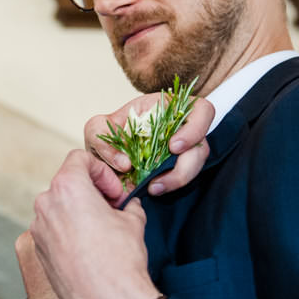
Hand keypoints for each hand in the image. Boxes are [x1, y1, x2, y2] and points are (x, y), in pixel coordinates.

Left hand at [30, 151, 159, 298]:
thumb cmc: (120, 260)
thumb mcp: (133, 220)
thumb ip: (126, 203)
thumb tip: (126, 204)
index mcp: (67, 187)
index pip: (79, 158)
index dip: (102, 171)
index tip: (115, 191)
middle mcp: (45, 203)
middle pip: (67, 182)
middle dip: (91, 190)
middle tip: (112, 207)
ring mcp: (37, 227)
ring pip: (58, 205)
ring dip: (78, 209)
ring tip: (101, 228)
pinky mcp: (36, 248)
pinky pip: (52, 227)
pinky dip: (68, 228)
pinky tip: (88, 246)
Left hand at [85, 94, 213, 195]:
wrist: (105, 155)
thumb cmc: (106, 134)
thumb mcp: (97, 129)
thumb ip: (103, 139)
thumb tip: (126, 163)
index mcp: (169, 108)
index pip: (202, 111)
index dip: (195, 129)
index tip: (174, 147)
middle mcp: (182, 129)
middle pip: (201, 147)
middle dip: (185, 167)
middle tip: (159, 180)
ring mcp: (183, 151)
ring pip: (195, 166)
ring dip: (176, 180)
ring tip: (153, 188)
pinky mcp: (177, 170)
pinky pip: (183, 179)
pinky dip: (169, 186)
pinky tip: (153, 189)